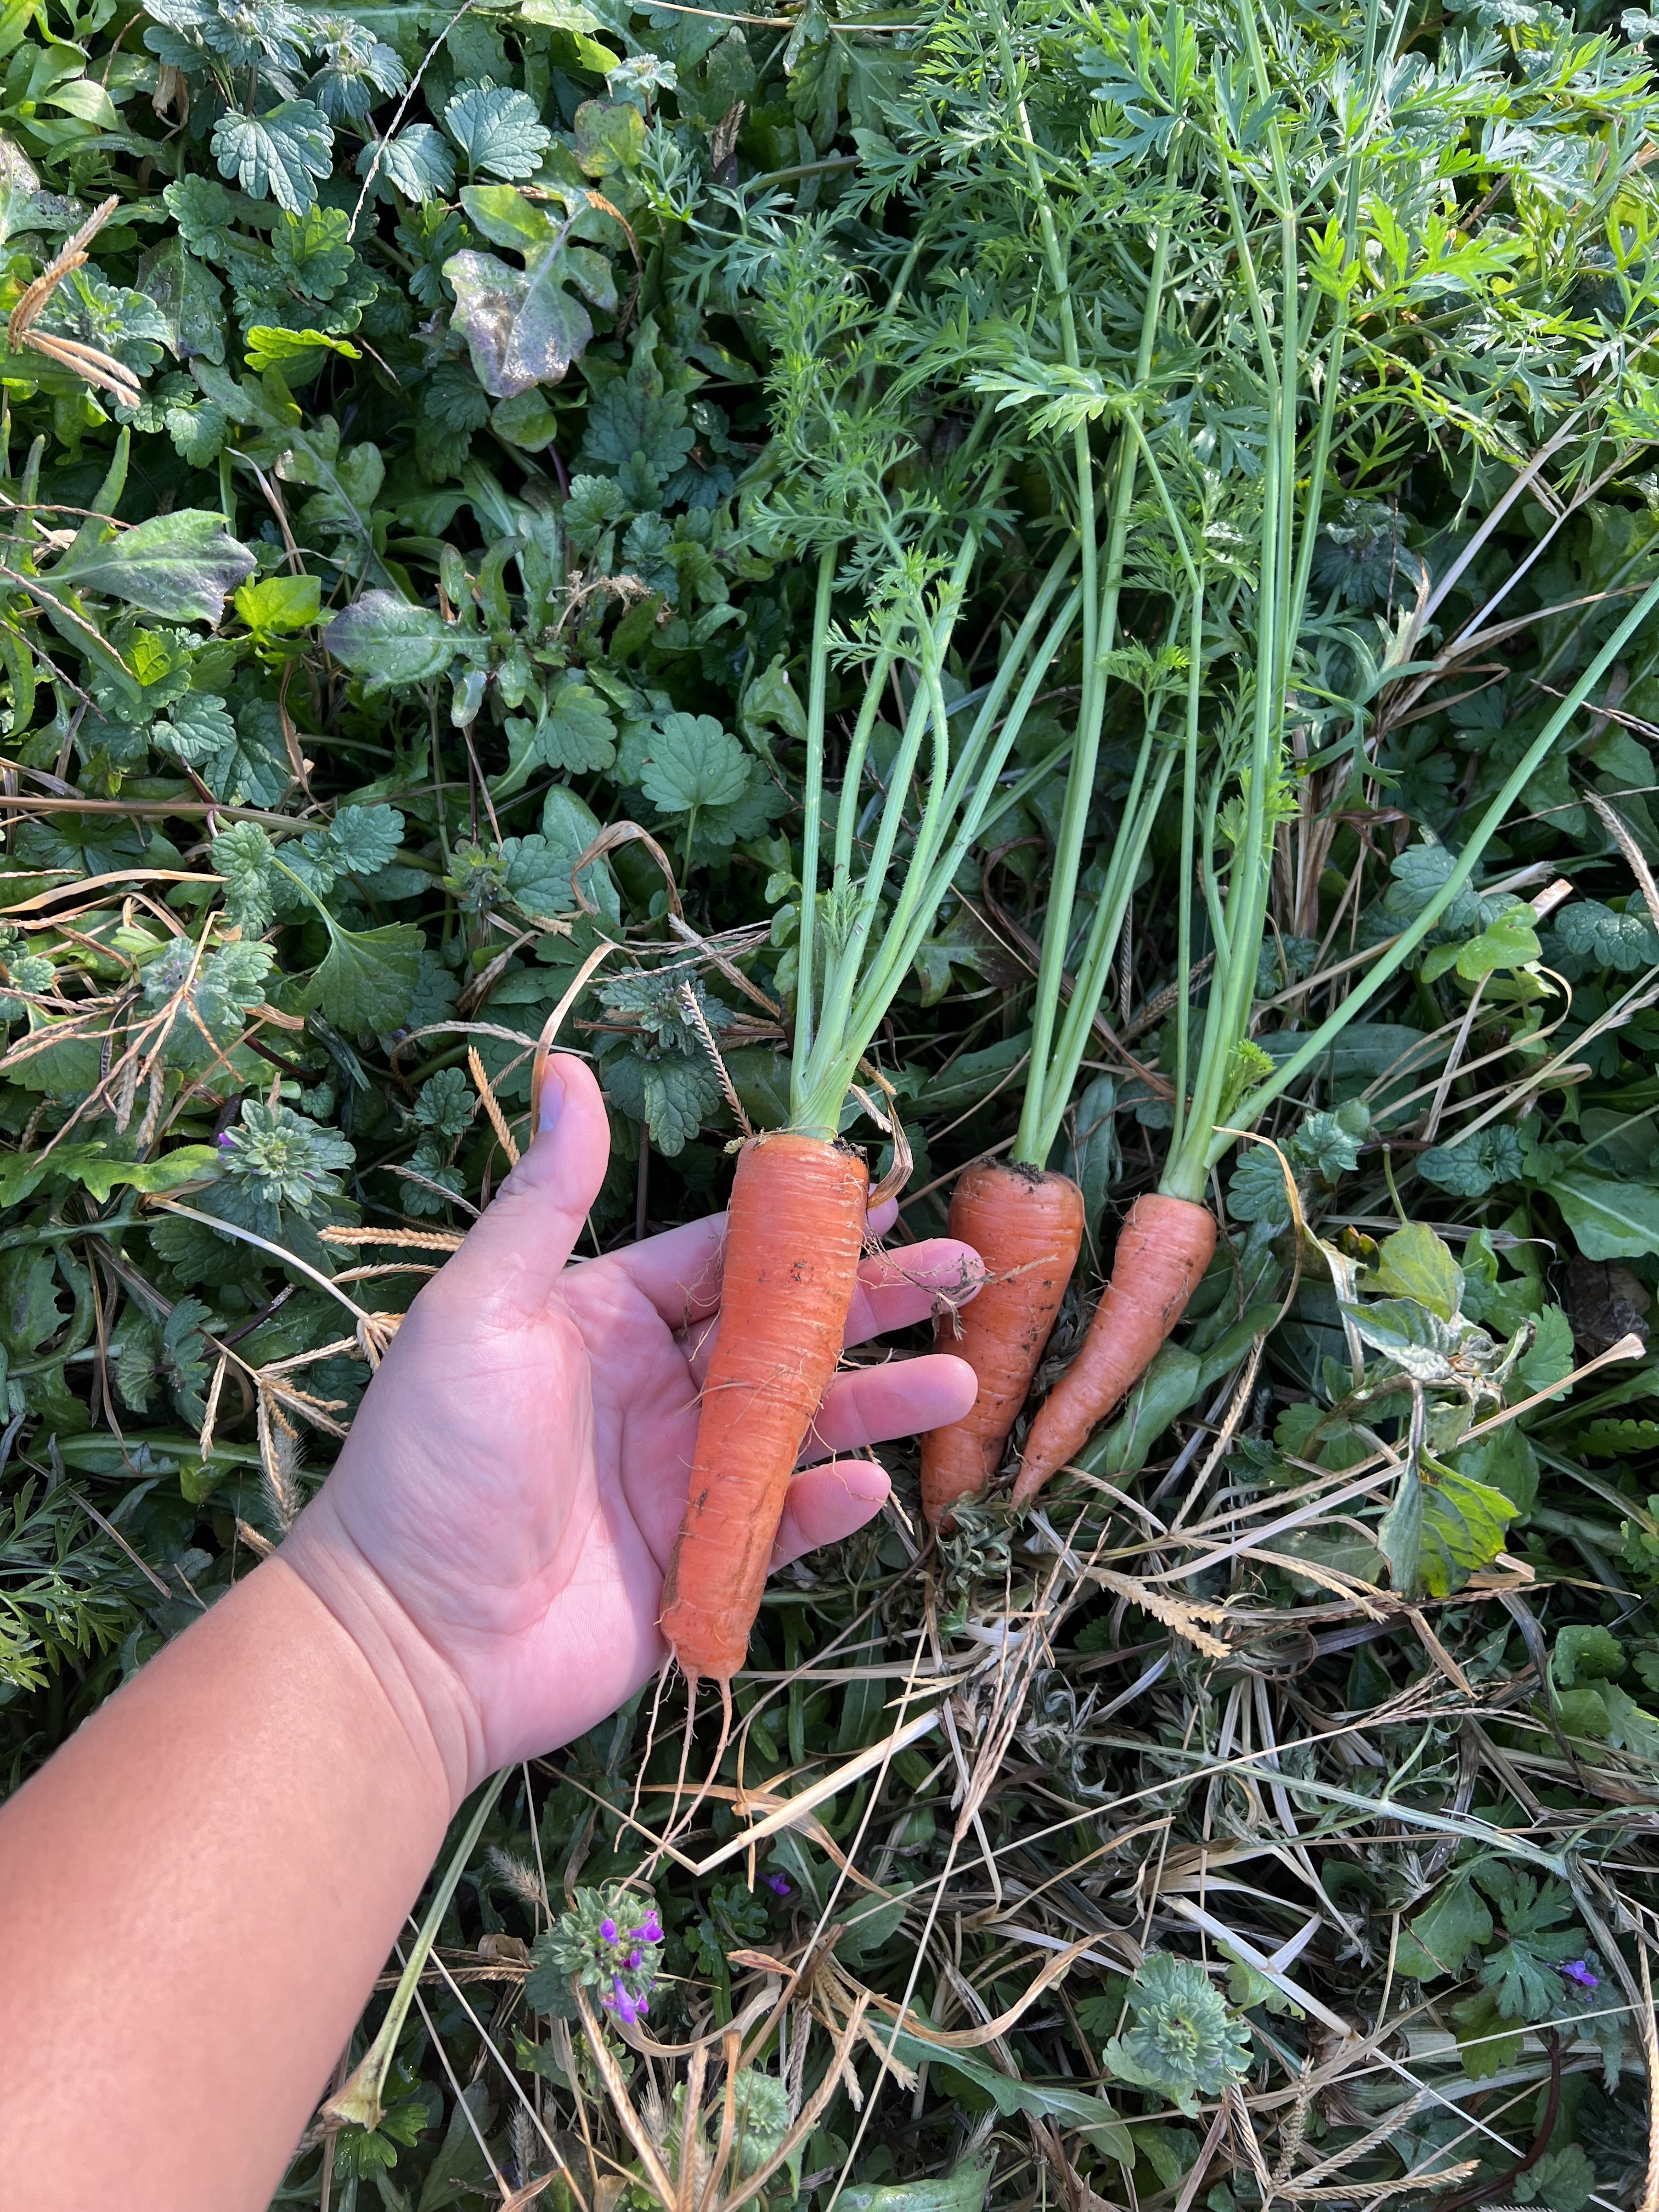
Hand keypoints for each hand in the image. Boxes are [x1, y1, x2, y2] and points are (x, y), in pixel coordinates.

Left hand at [283, 1055, 981, 1805]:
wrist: (406, 1640)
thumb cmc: (429, 1461)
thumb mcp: (480, 1311)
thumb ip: (545, 1199)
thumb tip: (563, 1069)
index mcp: (609, 1320)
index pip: (725, 1259)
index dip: (804, 1231)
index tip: (884, 1201)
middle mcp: (656, 1390)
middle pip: (786, 1334)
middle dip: (873, 1303)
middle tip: (960, 1272)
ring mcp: (682, 1479)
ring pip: (803, 1427)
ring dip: (880, 1403)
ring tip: (958, 1379)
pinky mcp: (698, 1564)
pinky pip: (781, 1525)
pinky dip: (827, 1506)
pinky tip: (872, 1482)